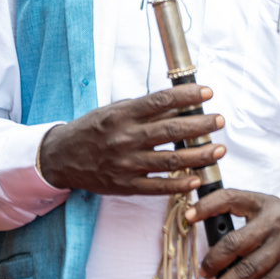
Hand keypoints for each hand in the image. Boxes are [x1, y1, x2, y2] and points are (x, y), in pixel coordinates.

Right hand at [38, 85, 223, 194]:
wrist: (60, 157)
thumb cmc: (93, 130)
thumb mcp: (114, 111)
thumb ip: (145, 109)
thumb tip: (180, 101)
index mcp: (123, 115)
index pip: (161, 101)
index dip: (188, 96)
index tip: (208, 92)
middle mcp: (125, 138)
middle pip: (171, 131)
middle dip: (201, 124)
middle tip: (219, 120)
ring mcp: (126, 163)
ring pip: (171, 160)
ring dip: (199, 155)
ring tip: (219, 149)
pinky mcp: (125, 185)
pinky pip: (158, 186)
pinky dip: (180, 184)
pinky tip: (197, 178)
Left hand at [189, 190, 279, 278]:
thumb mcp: (273, 211)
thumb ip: (246, 221)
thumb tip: (212, 244)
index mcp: (264, 204)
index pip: (231, 198)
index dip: (207, 206)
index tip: (188, 217)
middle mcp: (275, 222)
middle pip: (233, 243)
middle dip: (213, 262)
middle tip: (204, 272)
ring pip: (246, 270)